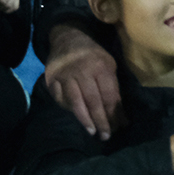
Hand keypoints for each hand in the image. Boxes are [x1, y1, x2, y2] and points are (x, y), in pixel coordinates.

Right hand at [45, 23, 121, 138]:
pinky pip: (60, 99)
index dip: (115, 112)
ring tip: (93, 132)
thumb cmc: (94, 56)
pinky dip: (68, 110)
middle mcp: (83, 71)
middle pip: (94, 100)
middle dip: (101, 120)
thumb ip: (114, 88)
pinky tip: (77, 118)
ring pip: (76, 102)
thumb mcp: (109, 65)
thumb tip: (122, 116)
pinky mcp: (52, 80)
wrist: (69, 39)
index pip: (109, 94)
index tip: (119, 127)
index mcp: (102, 66)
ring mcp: (66, 75)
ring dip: (85, 120)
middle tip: (106, 136)